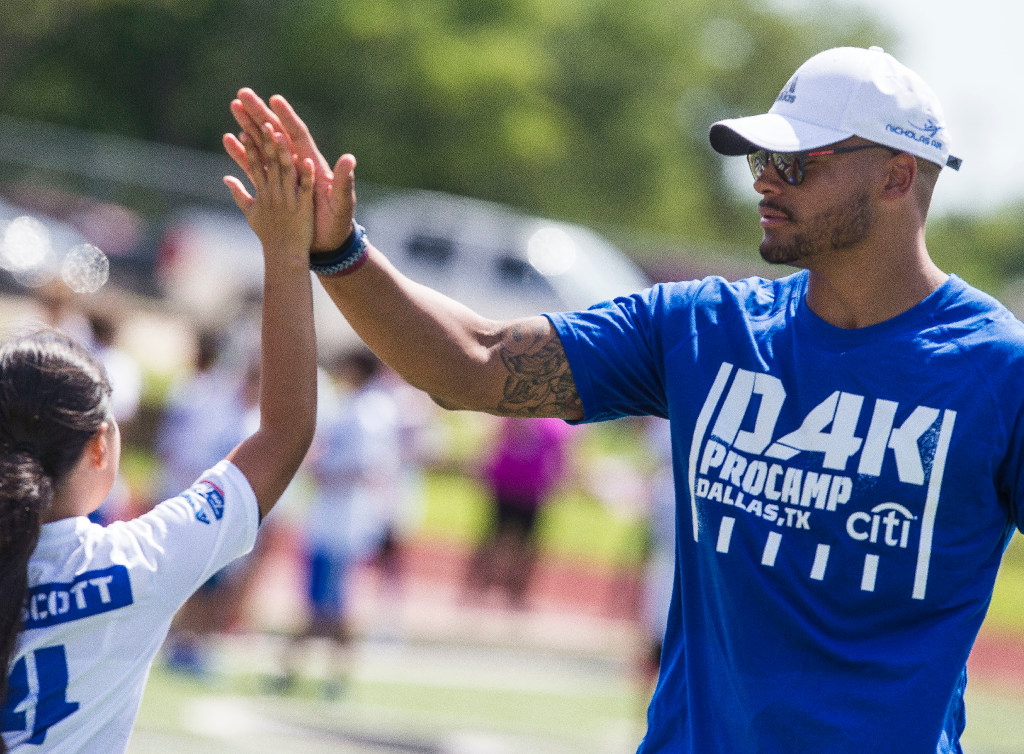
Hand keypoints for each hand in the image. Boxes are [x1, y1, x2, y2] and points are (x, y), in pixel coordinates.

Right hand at [224, 88, 355, 251]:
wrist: (328, 243)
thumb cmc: (338, 223)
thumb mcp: (341, 202)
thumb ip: (343, 181)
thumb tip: (348, 158)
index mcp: (313, 165)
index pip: (298, 135)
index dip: (287, 118)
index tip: (274, 99)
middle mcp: (297, 165)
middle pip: (276, 133)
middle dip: (260, 113)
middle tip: (242, 94)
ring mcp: (284, 175)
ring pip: (262, 145)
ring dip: (248, 126)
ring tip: (234, 109)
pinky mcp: (274, 187)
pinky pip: (255, 167)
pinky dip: (243, 152)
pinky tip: (230, 139)